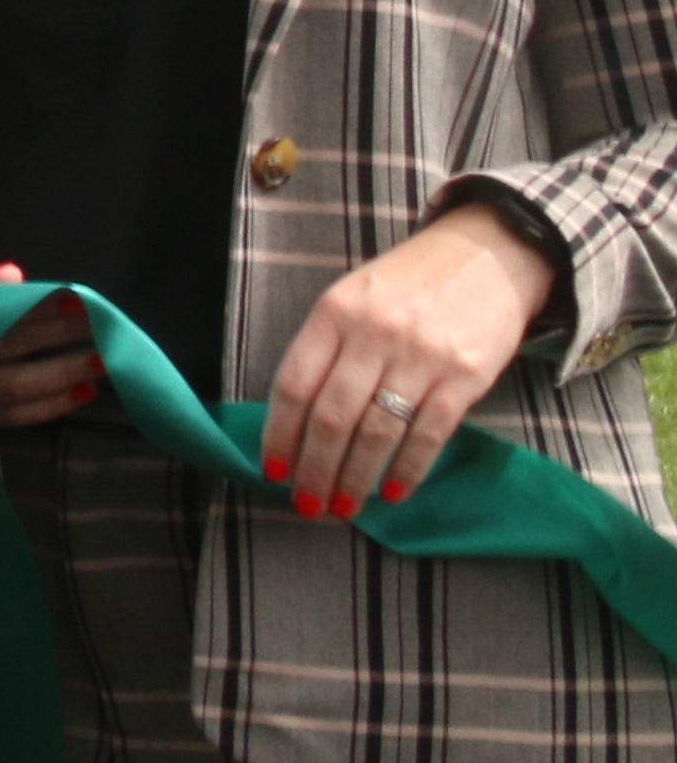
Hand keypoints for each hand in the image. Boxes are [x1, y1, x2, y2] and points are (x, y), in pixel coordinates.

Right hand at [0, 246, 105, 428]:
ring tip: (105, 364)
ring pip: (14, 390)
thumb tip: (13, 275)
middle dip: (62, 343)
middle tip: (108, 334)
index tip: (79, 303)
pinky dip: (49, 408)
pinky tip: (83, 392)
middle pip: (10, 352)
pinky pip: (11, 417)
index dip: (38, 310)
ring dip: (63, 378)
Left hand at [267, 197, 560, 520]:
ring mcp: (422, 356)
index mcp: (334, 312)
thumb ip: (325, 349)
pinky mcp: (466, 376)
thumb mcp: (353, 298)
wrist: (488, 255)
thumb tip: (296, 419)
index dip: (280, 433)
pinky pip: (428, 434)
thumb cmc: (409, 284)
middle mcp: (374, 334)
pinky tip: (392, 492)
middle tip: (307, 504)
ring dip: (356, 478)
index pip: (294, 384)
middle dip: (315, 468)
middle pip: (332, 416)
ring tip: (343, 507)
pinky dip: (408, 469)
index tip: (273, 469)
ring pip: (377, 432)